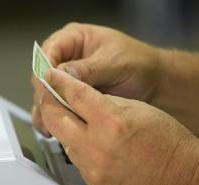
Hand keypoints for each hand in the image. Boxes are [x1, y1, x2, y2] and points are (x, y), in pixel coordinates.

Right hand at [32, 23, 161, 135]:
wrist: (155, 84)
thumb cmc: (139, 63)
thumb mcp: (113, 62)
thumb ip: (86, 69)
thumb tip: (58, 76)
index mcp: (74, 39)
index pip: (48, 54)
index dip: (45, 72)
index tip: (48, 89)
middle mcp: (67, 58)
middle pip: (43, 77)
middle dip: (44, 95)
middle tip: (48, 111)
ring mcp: (69, 80)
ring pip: (47, 95)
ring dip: (46, 110)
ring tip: (48, 126)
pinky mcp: (74, 98)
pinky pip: (59, 107)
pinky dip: (56, 118)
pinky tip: (54, 129)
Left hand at [39, 68, 198, 184]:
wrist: (183, 180)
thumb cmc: (169, 143)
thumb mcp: (139, 108)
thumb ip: (107, 103)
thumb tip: (85, 100)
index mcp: (111, 119)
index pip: (73, 93)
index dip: (58, 81)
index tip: (50, 75)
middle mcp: (97, 144)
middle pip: (55, 118)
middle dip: (48, 103)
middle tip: (48, 96)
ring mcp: (93, 167)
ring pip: (63, 141)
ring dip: (62, 127)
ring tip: (68, 119)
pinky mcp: (94, 184)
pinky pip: (77, 161)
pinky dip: (78, 148)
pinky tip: (88, 143)